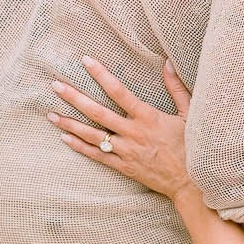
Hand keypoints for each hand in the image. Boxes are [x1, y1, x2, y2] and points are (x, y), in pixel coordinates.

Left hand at [50, 58, 194, 198]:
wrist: (190, 182)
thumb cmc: (191, 146)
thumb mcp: (189, 114)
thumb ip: (177, 88)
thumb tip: (168, 63)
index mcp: (147, 117)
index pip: (119, 91)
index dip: (101, 75)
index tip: (86, 61)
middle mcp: (132, 133)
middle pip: (97, 112)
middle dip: (75, 98)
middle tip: (56, 86)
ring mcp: (126, 151)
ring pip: (92, 135)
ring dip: (70, 124)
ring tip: (51, 114)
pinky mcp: (123, 166)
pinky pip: (97, 156)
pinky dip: (80, 147)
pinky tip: (64, 138)